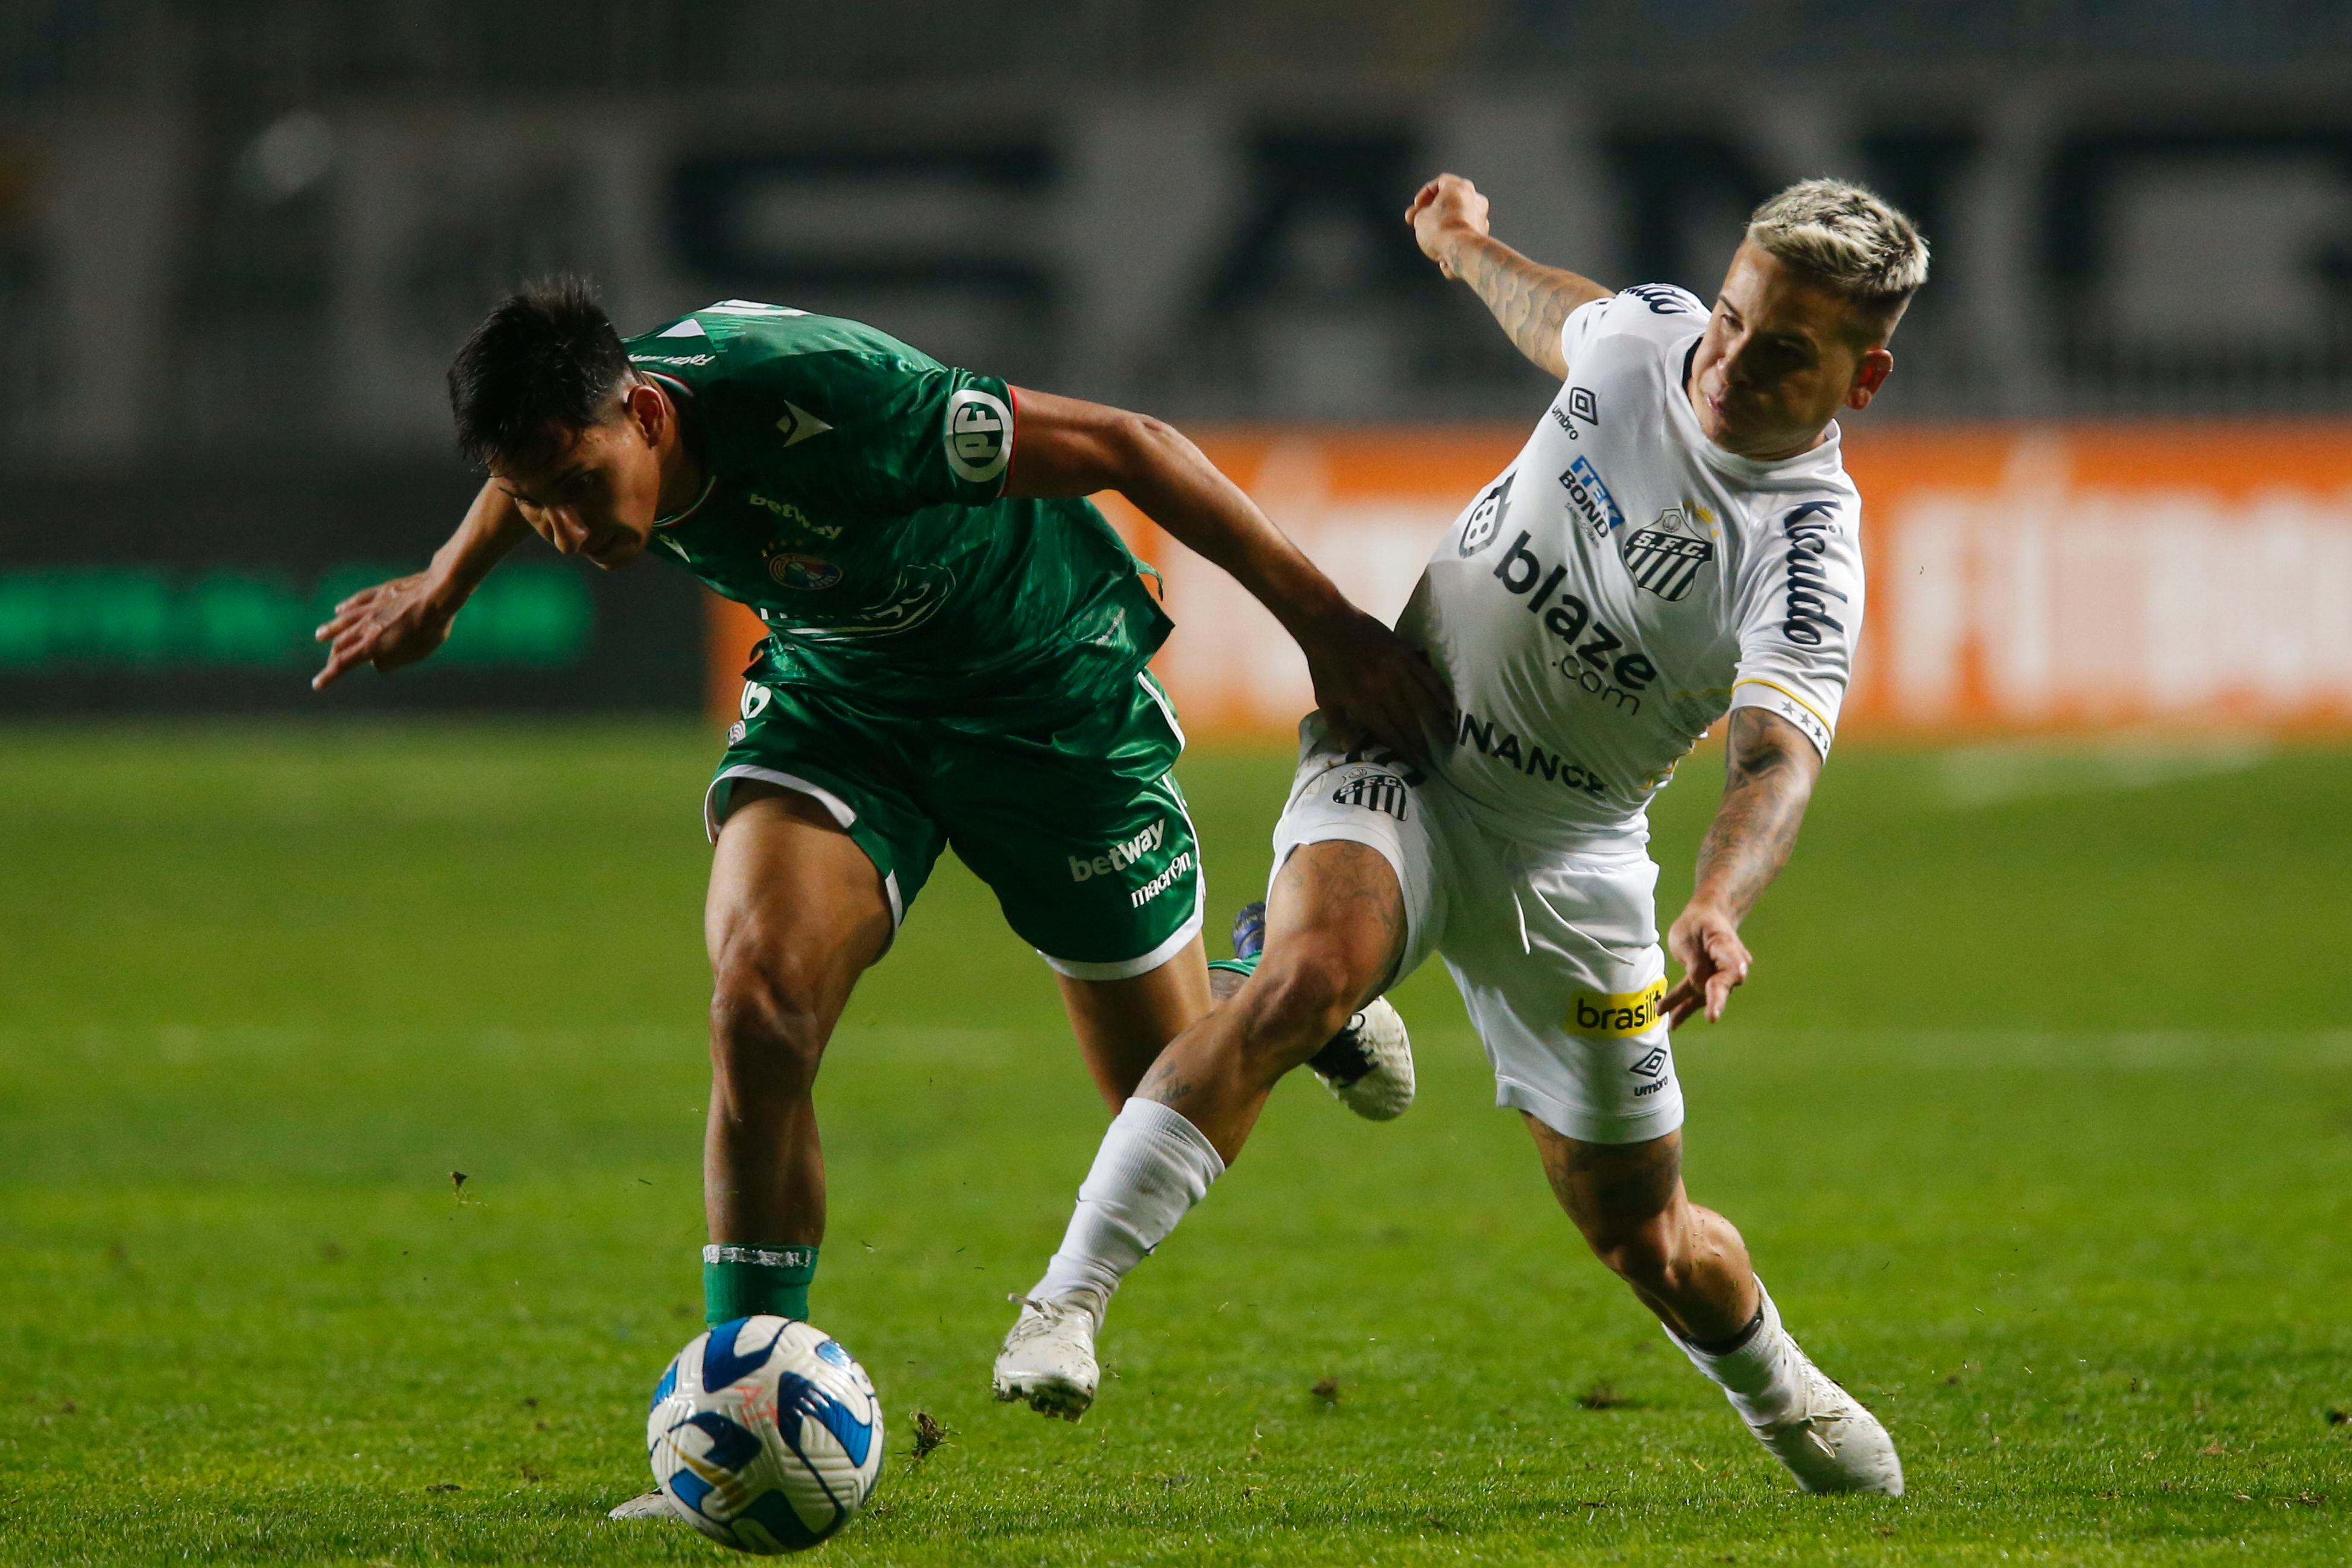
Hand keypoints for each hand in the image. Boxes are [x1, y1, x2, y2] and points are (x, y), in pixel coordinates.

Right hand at [311, 572, 458, 689]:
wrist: (437, 594)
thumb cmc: (431, 628)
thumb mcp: (415, 654)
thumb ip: (393, 661)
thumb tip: (376, 664)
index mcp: (373, 644)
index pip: (343, 663)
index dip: (329, 675)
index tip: (317, 684)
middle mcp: (366, 626)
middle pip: (341, 643)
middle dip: (333, 656)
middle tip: (331, 664)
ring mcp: (371, 607)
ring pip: (343, 620)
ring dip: (331, 629)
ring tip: (320, 635)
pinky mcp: (380, 593)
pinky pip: (357, 601)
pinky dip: (346, 607)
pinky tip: (340, 609)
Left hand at [1300, 609, 1457, 765]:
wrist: (1329, 625)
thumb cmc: (1324, 665)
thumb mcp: (1325, 699)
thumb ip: (1339, 726)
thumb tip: (1352, 749)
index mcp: (1363, 703)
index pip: (1389, 733)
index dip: (1403, 749)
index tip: (1415, 763)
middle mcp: (1383, 690)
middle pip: (1408, 721)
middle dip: (1421, 741)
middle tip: (1433, 757)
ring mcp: (1396, 671)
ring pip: (1423, 702)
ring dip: (1437, 721)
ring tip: (1448, 736)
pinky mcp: (1405, 655)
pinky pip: (1428, 677)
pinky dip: (1441, 692)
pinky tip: (1450, 705)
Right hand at [1405, 174, 1490, 279]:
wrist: (1461, 251)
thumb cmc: (1442, 230)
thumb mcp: (1419, 218)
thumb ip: (1421, 213)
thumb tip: (1424, 218)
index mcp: (1460, 186)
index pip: (1439, 183)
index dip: (1424, 195)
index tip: (1417, 207)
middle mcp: (1475, 198)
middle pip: (1450, 200)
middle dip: (1433, 211)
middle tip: (1419, 221)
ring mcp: (1481, 216)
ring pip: (1458, 217)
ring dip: (1444, 224)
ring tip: (1429, 238)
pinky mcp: (1483, 234)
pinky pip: (1464, 232)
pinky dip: (1454, 238)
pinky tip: (1443, 249)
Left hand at [1660, 901, 1752, 1027]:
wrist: (1707, 918)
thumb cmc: (1698, 924)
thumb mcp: (1688, 935)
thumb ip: (1694, 960)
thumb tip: (1698, 984)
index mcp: (1726, 945)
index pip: (1732, 958)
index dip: (1735, 970)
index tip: (1738, 975)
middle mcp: (1729, 965)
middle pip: (1722, 984)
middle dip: (1715, 1001)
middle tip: (1712, 1017)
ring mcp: (1719, 976)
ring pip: (1704, 995)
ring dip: (1687, 1009)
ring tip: (1673, 1024)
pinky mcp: (1708, 983)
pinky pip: (1695, 996)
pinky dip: (1682, 1007)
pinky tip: (1671, 1022)